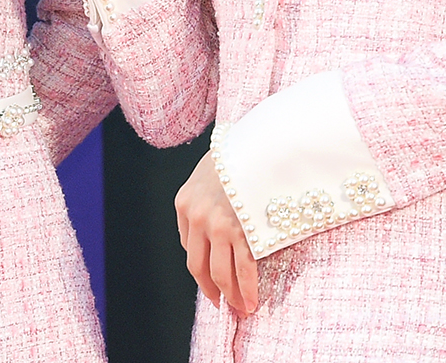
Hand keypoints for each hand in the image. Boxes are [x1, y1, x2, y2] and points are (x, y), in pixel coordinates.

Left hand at [175, 151, 258, 314]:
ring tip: (239, 308)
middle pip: (199, 267)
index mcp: (184, 202)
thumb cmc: (239, 151)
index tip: (211, 279)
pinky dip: (246, 290)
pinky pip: (244, 269)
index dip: (201, 267)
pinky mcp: (243, 231)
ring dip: (230, 295)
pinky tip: (250, 302)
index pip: (189, 247)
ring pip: (220, 273)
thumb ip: (205, 197)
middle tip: (221, 304)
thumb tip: (213, 228)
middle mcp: (197, 217)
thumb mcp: (209, 169)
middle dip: (211, 289)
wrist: (262, 137)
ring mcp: (219, 226)